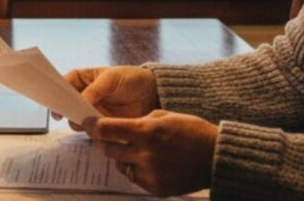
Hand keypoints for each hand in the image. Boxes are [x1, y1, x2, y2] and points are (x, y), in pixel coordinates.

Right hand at [61, 66, 159, 125]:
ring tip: (83, 122)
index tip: (54, 100)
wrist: (151, 94)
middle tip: (63, 114)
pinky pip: (91, 130)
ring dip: (77, 121)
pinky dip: (90, 131)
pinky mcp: (103, 124)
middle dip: (64, 108)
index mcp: (84, 79)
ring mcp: (93, 110)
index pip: (66, 82)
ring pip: (77, 118)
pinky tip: (93, 130)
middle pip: (68, 103)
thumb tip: (81, 102)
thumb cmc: (129, 79)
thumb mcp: (111, 79)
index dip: (57, 90)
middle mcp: (85, 96)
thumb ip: (95, 90)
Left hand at [85, 110, 216, 197]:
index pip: (106, 130)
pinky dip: (138, 170)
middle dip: (105, 142)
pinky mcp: (156, 188)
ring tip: (134, 150)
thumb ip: (139, 122)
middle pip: (109, 149)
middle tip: (106, 136)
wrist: (216, 158)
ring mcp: (150, 174)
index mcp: (146, 131)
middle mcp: (145, 154)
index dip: (93, 126)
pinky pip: (136, 178)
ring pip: (121, 166)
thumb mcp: (164, 116)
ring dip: (122, 157)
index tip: (88, 123)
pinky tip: (149, 163)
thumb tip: (119, 127)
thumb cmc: (192, 131)